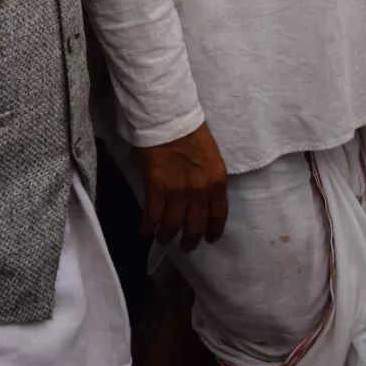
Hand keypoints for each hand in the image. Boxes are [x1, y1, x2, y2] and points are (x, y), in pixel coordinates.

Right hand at [136, 122, 228, 251]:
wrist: (169, 119)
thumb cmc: (192, 131)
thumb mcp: (211, 157)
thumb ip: (208, 178)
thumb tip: (201, 195)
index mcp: (217, 182)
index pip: (219, 215)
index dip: (214, 230)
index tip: (209, 239)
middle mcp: (199, 193)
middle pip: (196, 225)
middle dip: (191, 240)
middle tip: (186, 246)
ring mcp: (177, 193)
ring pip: (173, 225)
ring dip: (168, 236)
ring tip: (164, 239)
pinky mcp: (156, 189)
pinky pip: (153, 216)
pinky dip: (149, 226)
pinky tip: (146, 230)